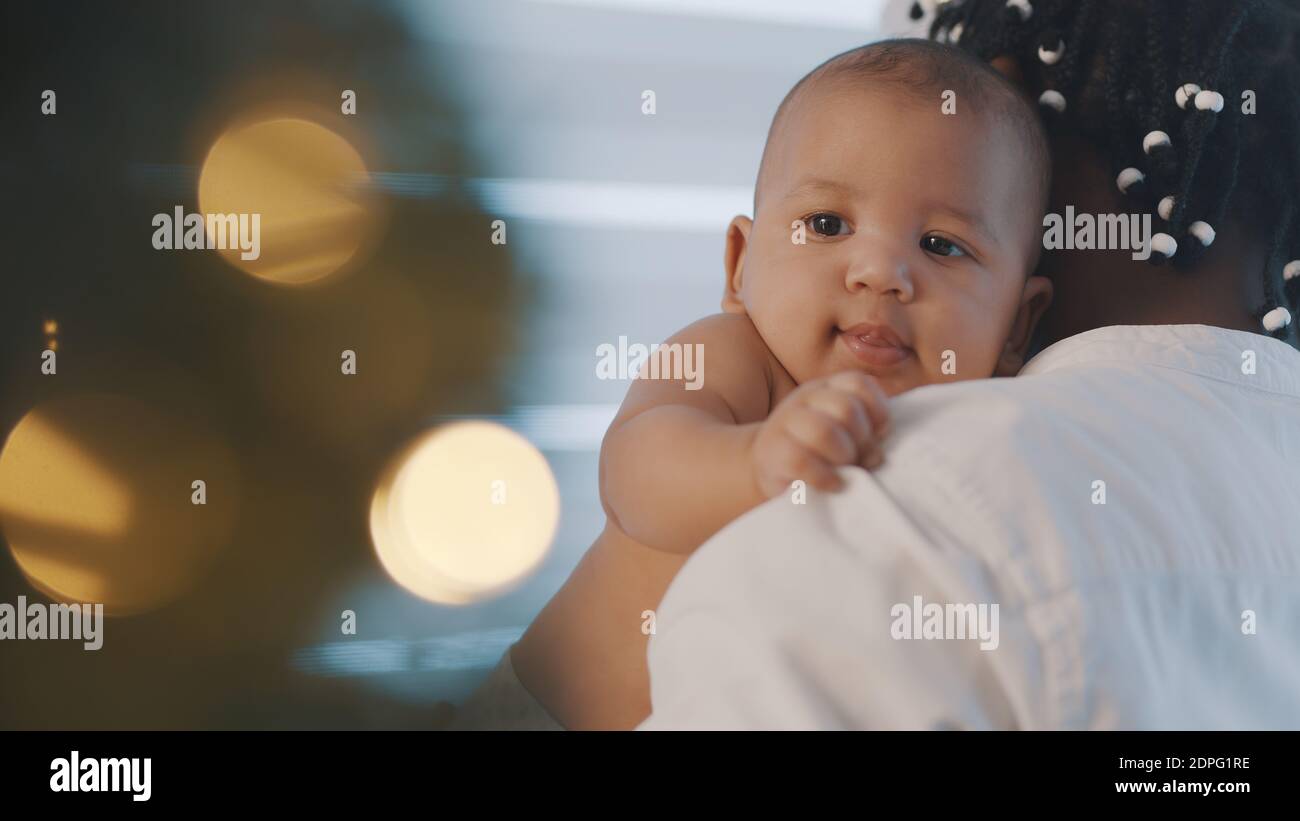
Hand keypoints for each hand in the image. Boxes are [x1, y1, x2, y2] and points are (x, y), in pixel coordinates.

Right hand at [750, 371, 890, 498]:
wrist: (769, 466)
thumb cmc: (818, 453)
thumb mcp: (845, 436)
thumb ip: (866, 437)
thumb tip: (876, 455)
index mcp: (827, 389)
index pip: (858, 383)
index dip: (878, 410)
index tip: (879, 435)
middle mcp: (805, 399)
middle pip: (846, 409)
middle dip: (862, 440)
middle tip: (860, 459)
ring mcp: (785, 423)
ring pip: (824, 432)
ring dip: (843, 456)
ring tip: (844, 471)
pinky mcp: (772, 452)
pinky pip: (802, 461)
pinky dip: (824, 477)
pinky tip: (833, 484)